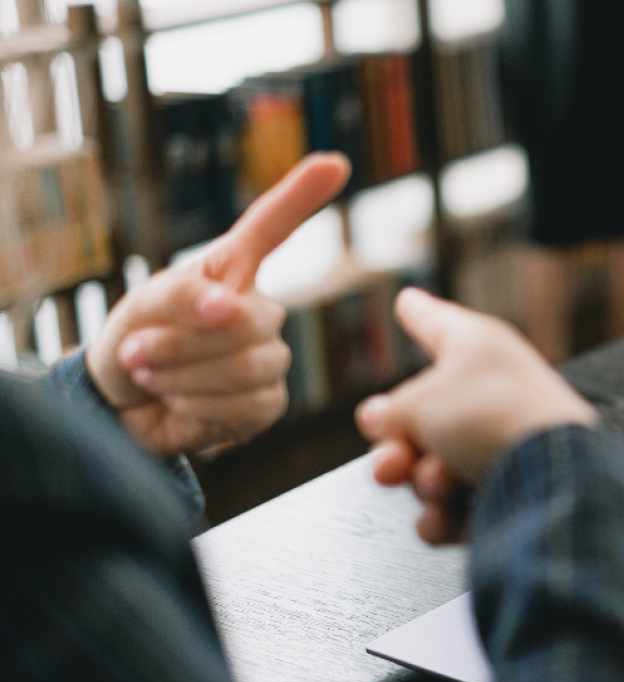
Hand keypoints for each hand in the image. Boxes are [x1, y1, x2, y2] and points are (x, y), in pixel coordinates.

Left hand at [86, 153, 351, 455]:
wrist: (120, 407)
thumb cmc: (134, 341)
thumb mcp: (143, 305)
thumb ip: (182, 295)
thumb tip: (227, 306)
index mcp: (231, 272)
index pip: (271, 228)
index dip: (301, 196)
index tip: (335, 163)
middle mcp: (259, 311)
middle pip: (250, 320)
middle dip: (184, 342)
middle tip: (138, 352)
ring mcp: (268, 358)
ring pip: (249, 366)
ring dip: (183, 377)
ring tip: (151, 377)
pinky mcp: (267, 404)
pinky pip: (246, 405)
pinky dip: (198, 408)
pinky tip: (180, 403)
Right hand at [358, 289, 597, 544]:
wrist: (551, 478)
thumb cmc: (493, 418)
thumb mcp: (421, 402)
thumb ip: (392, 411)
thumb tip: (380, 419)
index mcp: (477, 348)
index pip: (437, 322)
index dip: (418, 312)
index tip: (408, 300)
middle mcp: (491, 391)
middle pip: (422, 417)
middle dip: (397, 448)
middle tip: (391, 462)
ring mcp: (501, 443)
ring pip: (434, 467)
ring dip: (425, 482)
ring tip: (439, 482)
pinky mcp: (509, 491)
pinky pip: (456, 507)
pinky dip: (446, 516)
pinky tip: (445, 516)